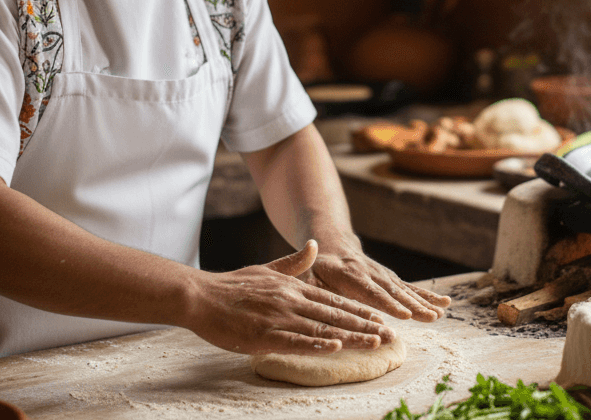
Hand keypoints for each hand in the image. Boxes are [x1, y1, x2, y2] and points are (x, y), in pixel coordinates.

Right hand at [184, 240, 395, 355]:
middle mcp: (292, 301)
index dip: (358, 311)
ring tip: (375, 342)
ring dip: (350, 336)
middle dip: (365, 326)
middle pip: (335, 315)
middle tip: (390, 336)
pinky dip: (316, 343)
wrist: (201, 295)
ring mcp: (279, 318)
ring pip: (322, 328)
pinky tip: (335, 346)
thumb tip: (314, 244)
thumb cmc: (233, 286)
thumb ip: (294, 261)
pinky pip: (295, 341)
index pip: (333, 300)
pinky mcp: (264, 335)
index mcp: (294, 288)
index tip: (380, 318)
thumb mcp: (267, 269)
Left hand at [306, 242, 451, 322]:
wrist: (333, 242)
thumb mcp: (308, 270)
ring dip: (423, 302)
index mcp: (350, 274)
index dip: (387, 303)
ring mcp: (383, 275)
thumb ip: (307, 277)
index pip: (371, 292)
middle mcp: (371, 273)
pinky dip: (428, 296)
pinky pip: (410, 288)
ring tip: (440, 313)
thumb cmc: (317, 264)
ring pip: (405, 289)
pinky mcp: (390, 279)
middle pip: (394, 292)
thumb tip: (304, 282)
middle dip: (413, 306)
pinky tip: (444, 305)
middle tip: (430, 318)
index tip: (403, 315)